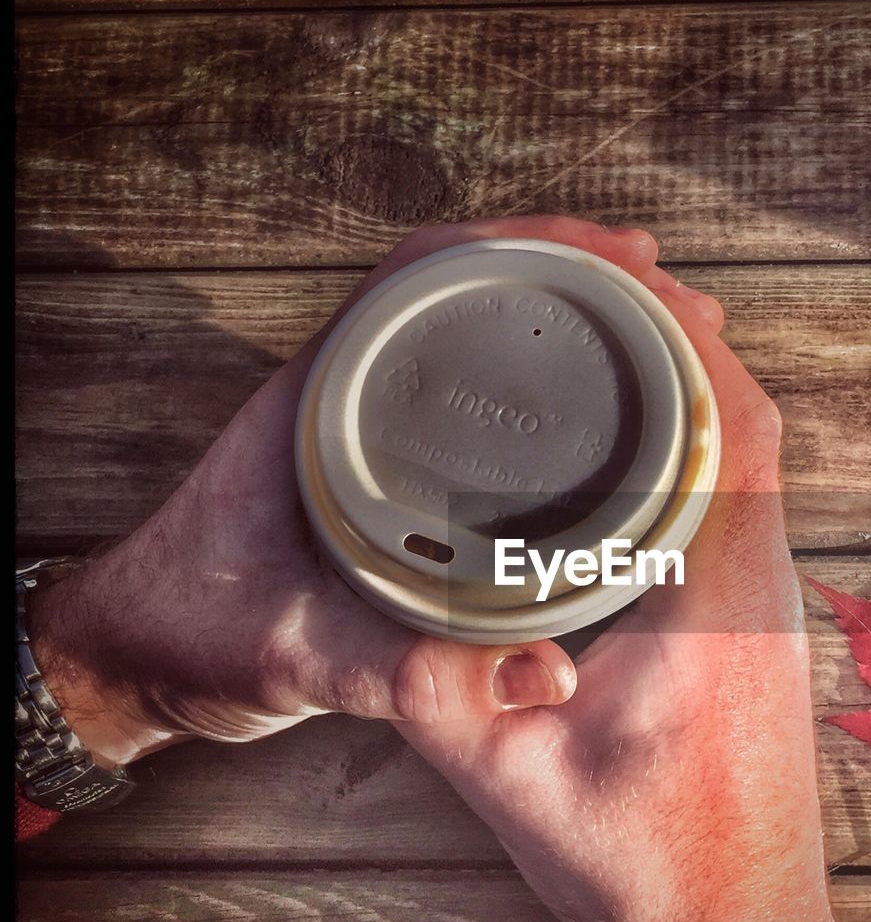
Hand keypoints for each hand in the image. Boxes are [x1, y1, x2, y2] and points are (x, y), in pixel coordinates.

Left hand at [25, 216, 695, 763]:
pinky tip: (594, 420)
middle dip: (582, 280)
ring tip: (660, 337)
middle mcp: (346, 394)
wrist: (142, 658)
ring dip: (568, 328)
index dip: (532, 245)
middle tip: (676, 304)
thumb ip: (411, 670)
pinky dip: (542, 393)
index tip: (620, 257)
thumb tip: (547, 676)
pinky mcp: (387, 472)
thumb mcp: (303, 654)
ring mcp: (369, 429)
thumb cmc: (195, 635)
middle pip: (474, 293)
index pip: (428, 273)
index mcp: (317, 398)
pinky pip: (477, 408)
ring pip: (478, 345)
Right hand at [395, 292, 842, 921]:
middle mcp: (759, 584)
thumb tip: (378, 615)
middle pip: (747, 415)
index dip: (685, 335)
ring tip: (612, 341)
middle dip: (684, 335)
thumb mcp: (510, 785)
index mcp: (712, 601)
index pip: (730, 424)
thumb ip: (436, 694)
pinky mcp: (757, 621)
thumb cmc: (645, 870)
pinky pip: (740, 496)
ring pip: (751, 453)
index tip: (625, 275)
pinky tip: (634, 445)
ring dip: (696, 386)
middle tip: (600, 284)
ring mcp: (769, 602)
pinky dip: (698, 443)